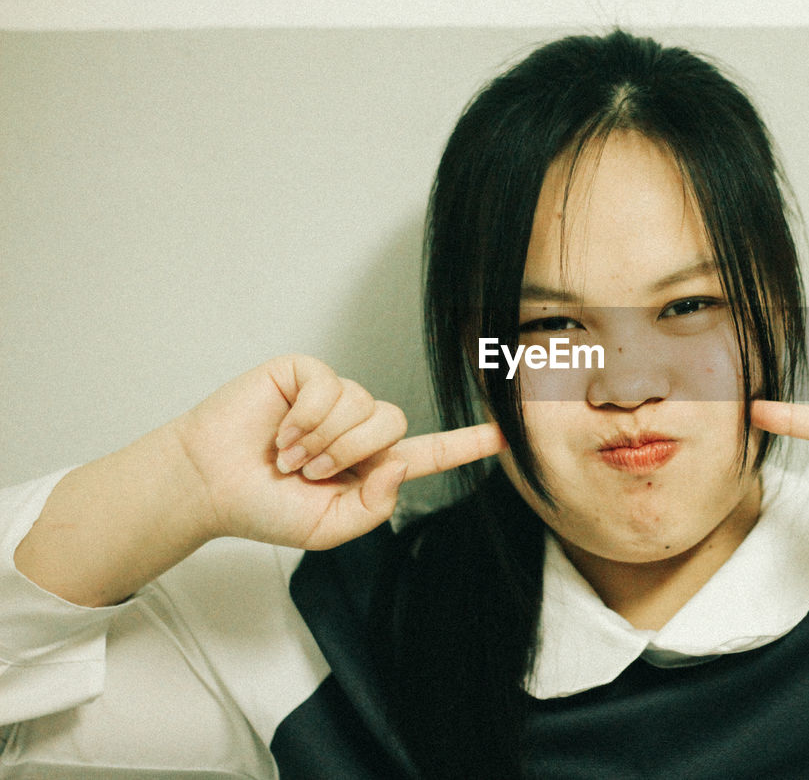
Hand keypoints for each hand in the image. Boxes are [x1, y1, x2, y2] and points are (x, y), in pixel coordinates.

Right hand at [172, 355, 504, 548]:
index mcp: (370, 466)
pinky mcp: (305, 375)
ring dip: (323, 440)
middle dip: (350, 454)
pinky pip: (331, 387)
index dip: (466, 443)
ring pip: (363, 405)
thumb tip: (398, 465)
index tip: (506, 433)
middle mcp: (358, 428)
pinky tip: (279, 433)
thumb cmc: (264, 508)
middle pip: (395, 424)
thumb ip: (372, 508)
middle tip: (308, 473)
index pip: (429, 453)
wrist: (209, 485)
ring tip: (288, 456)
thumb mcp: (326, 528)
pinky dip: (305, 418)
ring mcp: (333, 398)